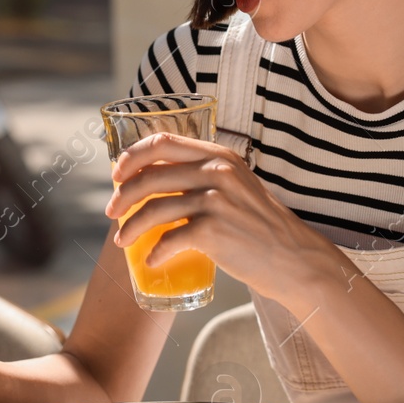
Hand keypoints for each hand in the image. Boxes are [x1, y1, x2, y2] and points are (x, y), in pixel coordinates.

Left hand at [105, 132, 346, 303]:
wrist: (293, 257)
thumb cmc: (258, 225)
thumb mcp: (235, 185)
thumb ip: (204, 174)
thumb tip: (153, 178)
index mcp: (219, 154)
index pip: (162, 142)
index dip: (131, 157)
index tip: (116, 175)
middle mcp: (217, 171)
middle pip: (150, 176)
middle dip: (122, 196)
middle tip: (111, 213)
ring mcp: (216, 200)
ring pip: (154, 209)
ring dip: (130, 227)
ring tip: (121, 241)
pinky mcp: (214, 230)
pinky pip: (169, 239)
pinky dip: (155, 252)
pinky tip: (151, 261)